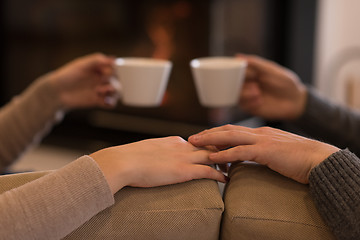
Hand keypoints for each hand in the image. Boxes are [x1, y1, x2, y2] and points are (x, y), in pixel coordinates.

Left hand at [47, 53, 118, 109]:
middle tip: (101, 82)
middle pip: (117, 80)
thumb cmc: (67, 75)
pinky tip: (104, 101)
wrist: (56, 92)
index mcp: (99, 68)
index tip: (104, 71)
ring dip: (113, 92)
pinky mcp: (98, 101)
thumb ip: (97, 60)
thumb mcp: (81, 64)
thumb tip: (114, 59)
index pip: (114, 68)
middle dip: (113, 81)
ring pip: (116, 92)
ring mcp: (100, 90)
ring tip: (101, 92)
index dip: (113, 70)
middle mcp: (101, 79)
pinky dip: (111, 102)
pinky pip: (111, 103)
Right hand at [90, 136, 225, 194]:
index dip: (207, 146)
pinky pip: (208, 171)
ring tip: (232, 168)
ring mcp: (183, 158)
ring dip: (224, 161)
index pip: (196, 142)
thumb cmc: (128, 158)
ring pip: (212, 156)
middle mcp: (181, 146)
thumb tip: (154, 158)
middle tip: (230, 157)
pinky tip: (226, 180)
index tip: (214, 151)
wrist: (123, 162)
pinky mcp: (183, 170)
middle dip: (221, 150)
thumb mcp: (146, 150)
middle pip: (209, 145)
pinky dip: (219, 175)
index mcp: (172, 141)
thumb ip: (156, 152)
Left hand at [189, 125, 339, 183]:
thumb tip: (248, 158)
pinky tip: (212, 157)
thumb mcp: (276, 152)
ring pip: (230, 137)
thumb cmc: (299, 158)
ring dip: (210, 140)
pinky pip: (240, 151)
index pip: (234, 130)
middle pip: (228, 130)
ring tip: (195, 143)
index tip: (203, 137)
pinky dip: (224, 153)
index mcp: (261, 133)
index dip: (217, 133)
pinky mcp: (266, 151)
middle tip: (191, 138)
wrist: (318, 159)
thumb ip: (261, 152)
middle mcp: (259, 133)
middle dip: (208, 133)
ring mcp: (262, 140)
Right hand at [237, 54, 306, 119]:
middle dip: (240, 84)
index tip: (240, 72)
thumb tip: (237, 56)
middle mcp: (247, 83)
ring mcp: (248, 96)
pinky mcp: (250, 107)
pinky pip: (242, 105)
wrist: (295, 101)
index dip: (235, 71)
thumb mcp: (271, 70)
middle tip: (253, 85)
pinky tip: (260, 101)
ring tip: (258, 93)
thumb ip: (255, 63)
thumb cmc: (285, 83)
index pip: (236, 70)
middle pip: (233, 83)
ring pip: (236, 95)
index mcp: (250, 72)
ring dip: (245, 94)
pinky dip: (249, 103)